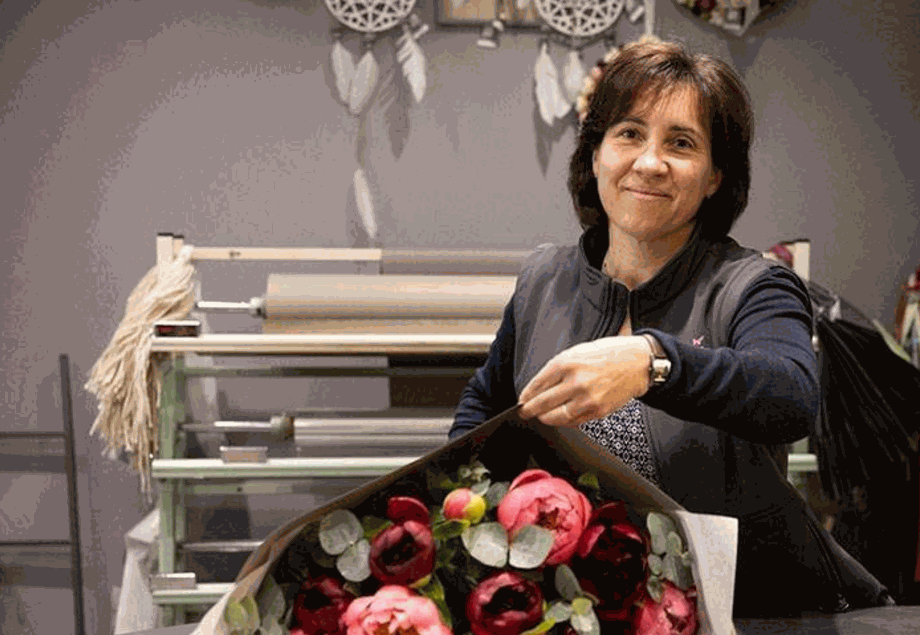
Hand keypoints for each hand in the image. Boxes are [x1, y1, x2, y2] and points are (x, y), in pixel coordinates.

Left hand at [517, 336, 651, 426]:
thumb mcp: (578, 351)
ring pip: (555, 416)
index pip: (537, 384)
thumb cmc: (609, 354)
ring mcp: (586, 398)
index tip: (522, 399)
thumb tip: (539, 386)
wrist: (638, 363)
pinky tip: (559, 418)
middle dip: (529, 409)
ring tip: (540, 416)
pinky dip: (563, 422)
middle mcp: (575, 381)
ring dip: (544, 418)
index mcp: (567, 363)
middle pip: (542, 403)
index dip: (526, 395)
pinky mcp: (597, 411)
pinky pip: (573, 421)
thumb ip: (558, 368)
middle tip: (524, 411)